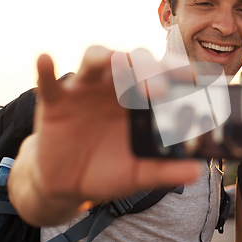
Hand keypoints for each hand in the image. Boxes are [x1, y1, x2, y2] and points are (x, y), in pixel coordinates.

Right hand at [10, 46, 199, 224]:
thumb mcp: (140, 172)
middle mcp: (116, 86)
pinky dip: (46, 70)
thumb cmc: (110, 169)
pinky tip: (46, 60)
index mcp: (141, 98)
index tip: (194, 77)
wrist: (71, 184)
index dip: (177, 70)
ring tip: (115, 64)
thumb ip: (166, 170)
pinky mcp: (56, 102)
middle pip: (133, 61)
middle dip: (147, 70)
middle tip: (158, 92)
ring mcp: (86, 90)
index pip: (163, 74)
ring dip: (107, 58)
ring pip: (96, 59)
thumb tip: (195, 172)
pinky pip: (48, 82)